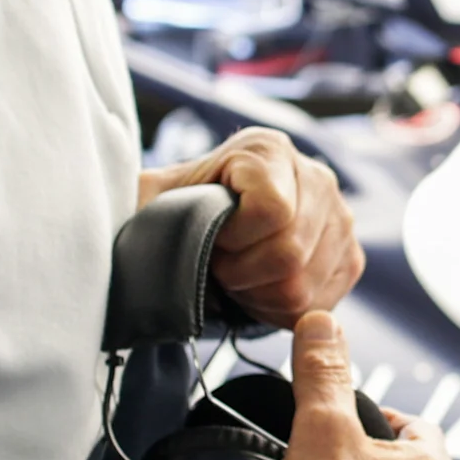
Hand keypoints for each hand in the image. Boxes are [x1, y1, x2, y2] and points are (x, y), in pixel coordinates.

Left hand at [144, 127, 360, 327]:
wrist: (212, 231)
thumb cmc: (181, 213)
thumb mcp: (153, 197)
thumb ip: (141, 193)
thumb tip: (108, 191)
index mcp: (267, 150)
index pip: (272, 210)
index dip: (233, 239)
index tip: (212, 240)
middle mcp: (316, 176)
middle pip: (290, 254)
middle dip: (244, 273)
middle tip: (222, 266)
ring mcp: (340, 217)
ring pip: (305, 286)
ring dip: (261, 294)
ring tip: (241, 277)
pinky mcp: (350, 255)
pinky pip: (320, 304)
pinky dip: (284, 309)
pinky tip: (263, 289)